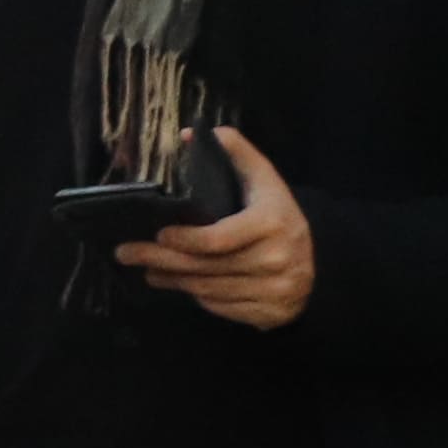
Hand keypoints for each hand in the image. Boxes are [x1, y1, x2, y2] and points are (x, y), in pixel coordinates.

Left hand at [120, 124, 317, 330]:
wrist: (321, 264)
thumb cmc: (279, 218)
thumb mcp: (265, 182)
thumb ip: (237, 155)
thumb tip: (193, 133)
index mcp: (272, 224)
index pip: (216, 239)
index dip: (182, 239)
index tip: (157, 232)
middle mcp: (275, 260)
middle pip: (204, 267)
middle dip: (159, 260)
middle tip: (126, 253)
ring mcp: (274, 291)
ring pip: (208, 290)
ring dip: (172, 280)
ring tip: (147, 269)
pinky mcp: (269, 314)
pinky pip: (220, 308)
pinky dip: (197, 298)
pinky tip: (179, 285)